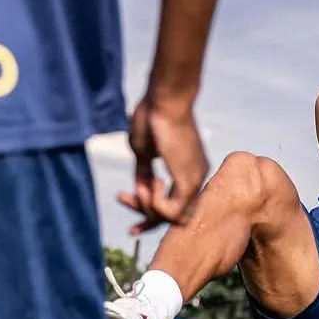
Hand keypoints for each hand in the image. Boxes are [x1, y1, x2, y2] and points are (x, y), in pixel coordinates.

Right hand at [118, 94, 208, 234]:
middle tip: (121, 197)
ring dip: (150, 208)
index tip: (124, 199)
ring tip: (141, 185)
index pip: (173, 204)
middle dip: (145, 214)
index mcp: (189, 171)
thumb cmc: (152, 117)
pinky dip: (156, 204)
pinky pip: (173, 212)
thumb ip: (143, 173)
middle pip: (175, 216)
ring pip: (175, 218)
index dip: (148, 209)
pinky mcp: (190, 180)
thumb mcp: (143, 152)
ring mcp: (196, 179)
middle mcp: (197, 177)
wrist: (164, 99)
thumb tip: (139, 190)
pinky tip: (150, 182)